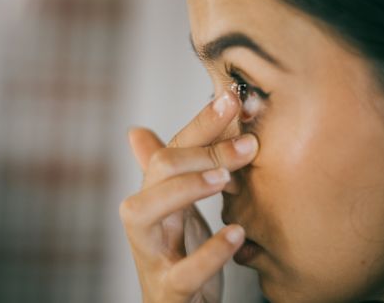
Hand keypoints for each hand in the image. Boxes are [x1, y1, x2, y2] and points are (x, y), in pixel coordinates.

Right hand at [120, 89, 258, 302]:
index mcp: (154, 196)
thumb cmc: (178, 254)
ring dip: (186, 188)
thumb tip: (136, 130)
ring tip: (227, 179)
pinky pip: (181, 273)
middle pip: (156, 170)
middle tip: (247, 144)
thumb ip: (171, 171)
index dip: (202, 123)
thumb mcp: (177, 210)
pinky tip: (237, 234)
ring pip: (144, 213)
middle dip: (199, 151)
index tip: (233, 98)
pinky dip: (210, 253)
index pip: (174, 147)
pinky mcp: (167, 293)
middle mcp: (146, 221)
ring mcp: (152, 256)